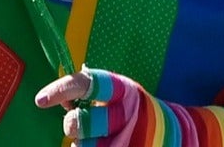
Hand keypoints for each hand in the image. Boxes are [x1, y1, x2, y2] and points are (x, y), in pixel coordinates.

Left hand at [37, 68, 223, 146]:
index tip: (41, 99)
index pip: (90, 83)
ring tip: (103, 139)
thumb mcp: (125, 97)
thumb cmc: (142, 115)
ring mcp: (129, 141)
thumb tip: (60, 96)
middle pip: (81, 123)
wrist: (183, 138)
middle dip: (73, 125)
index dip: (63, 88)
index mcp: (126, 91)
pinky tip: (103, 145)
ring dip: (86, 144)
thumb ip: (96, 94)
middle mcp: (127, 116)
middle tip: (75, 125)